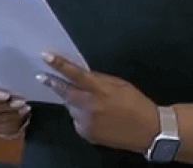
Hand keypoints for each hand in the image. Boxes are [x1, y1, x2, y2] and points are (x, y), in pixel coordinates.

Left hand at [36, 52, 158, 152]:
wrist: (149, 130)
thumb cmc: (136, 104)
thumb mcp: (119, 84)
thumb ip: (98, 79)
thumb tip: (79, 74)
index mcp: (100, 90)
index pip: (75, 74)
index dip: (59, 65)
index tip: (46, 57)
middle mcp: (91, 106)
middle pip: (65, 92)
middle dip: (54, 84)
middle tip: (43, 77)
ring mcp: (87, 122)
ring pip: (71, 107)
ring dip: (74, 102)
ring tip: (94, 103)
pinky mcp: (86, 134)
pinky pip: (76, 120)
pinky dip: (81, 115)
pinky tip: (96, 116)